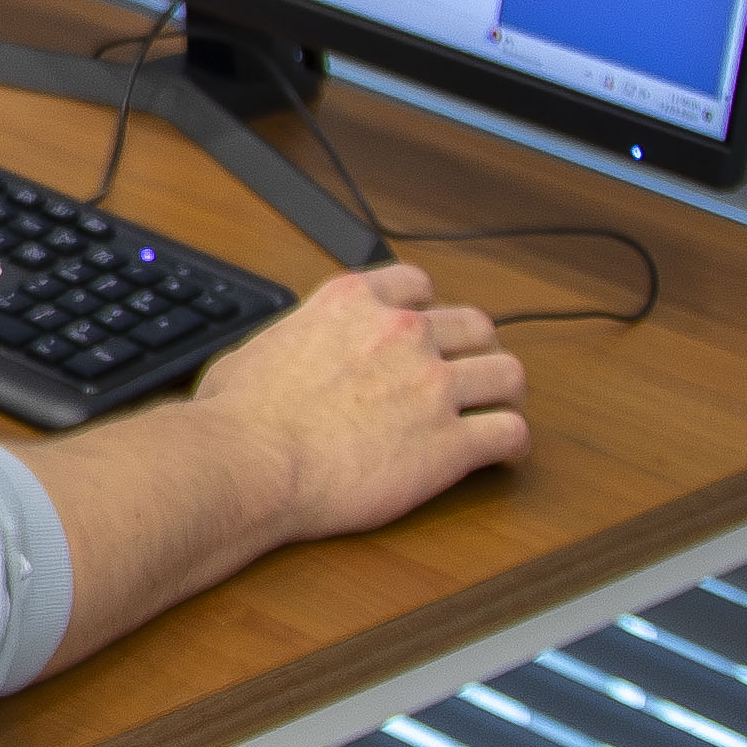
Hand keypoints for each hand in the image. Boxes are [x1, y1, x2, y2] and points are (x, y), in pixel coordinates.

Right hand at [192, 263, 530, 543]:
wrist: (249, 462)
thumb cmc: (236, 416)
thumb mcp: (252, 349)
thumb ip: (290, 341)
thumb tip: (281, 355)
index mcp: (352, 302)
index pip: (418, 284)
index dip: (426, 310)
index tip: (422, 333)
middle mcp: (402, 333)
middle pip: (476, 326)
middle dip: (474, 350)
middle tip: (465, 377)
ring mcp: (433, 386)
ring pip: (508, 374)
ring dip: (503, 393)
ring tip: (494, 412)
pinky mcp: (451, 443)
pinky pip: (509, 433)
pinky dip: (509, 444)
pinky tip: (497, 456)